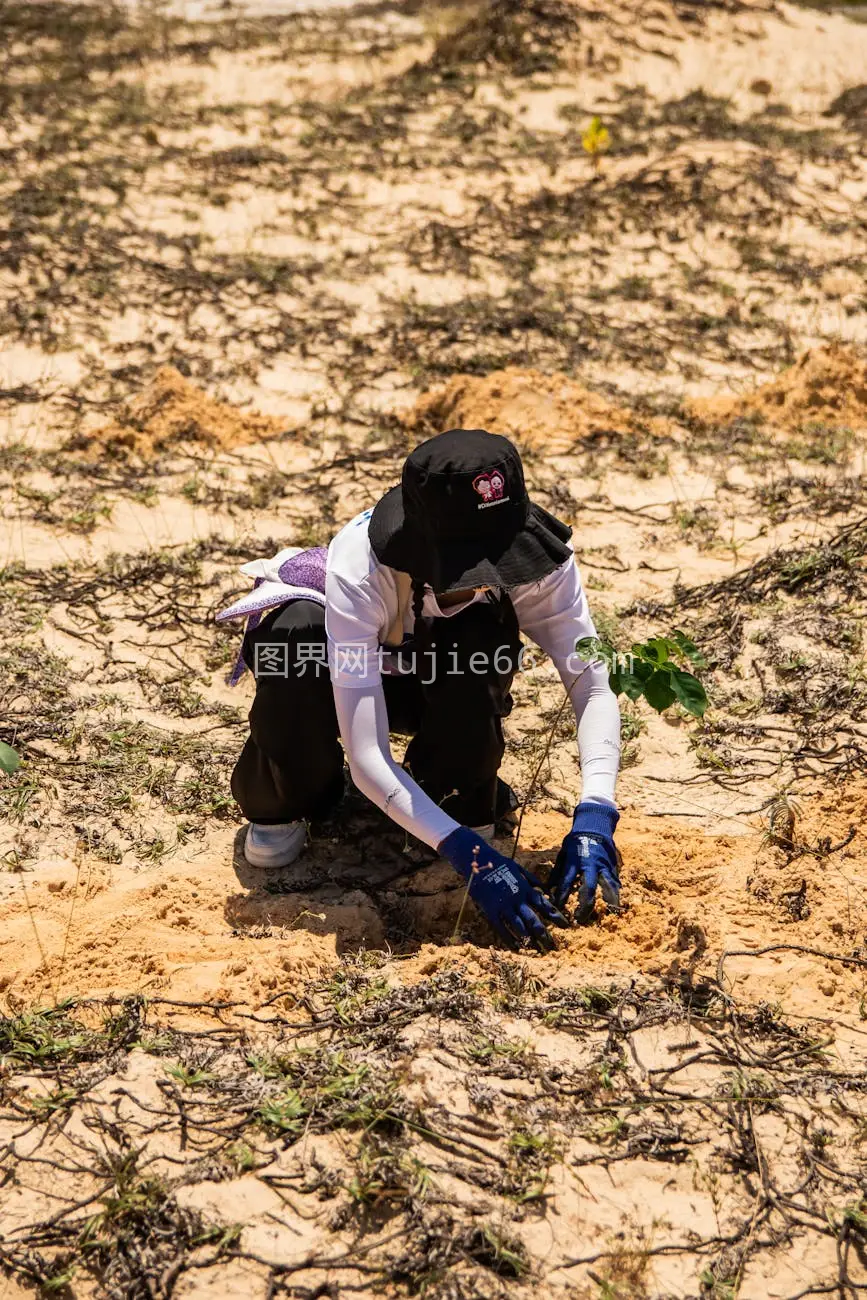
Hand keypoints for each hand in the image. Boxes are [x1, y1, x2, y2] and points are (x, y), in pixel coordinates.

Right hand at [438, 826, 567, 951]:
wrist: (478, 862)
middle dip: (543, 933)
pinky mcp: (490, 911)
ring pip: (518, 926)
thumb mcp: (519, 868)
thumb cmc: (499, 864)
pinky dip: (508, 939)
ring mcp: (503, 906)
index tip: (565, 925)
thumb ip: (533, 880)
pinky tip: (516, 948)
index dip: (555, 915)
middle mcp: (516, 899)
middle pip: (533, 919)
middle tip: (552, 946)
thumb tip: (547, 891)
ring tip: (536, 949)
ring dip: (528, 939)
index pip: (544, 904)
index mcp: (524, 888)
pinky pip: (501, 928)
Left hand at [549, 802, 620, 923]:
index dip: (561, 896)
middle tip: (580, 919)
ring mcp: (603, 865)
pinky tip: (616, 905)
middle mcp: (590, 864)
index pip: (566, 881)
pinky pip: (615, 881)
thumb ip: (557, 871)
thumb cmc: (575, 842)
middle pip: (588, 887)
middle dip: (585, 905)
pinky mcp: (612, 866)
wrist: (594, 827)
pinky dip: (616, 892)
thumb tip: (548, 890)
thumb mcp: (562, 854)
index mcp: (574, 861)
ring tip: (607, 915)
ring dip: (607, 901)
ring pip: (607, 886)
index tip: (557, 908)